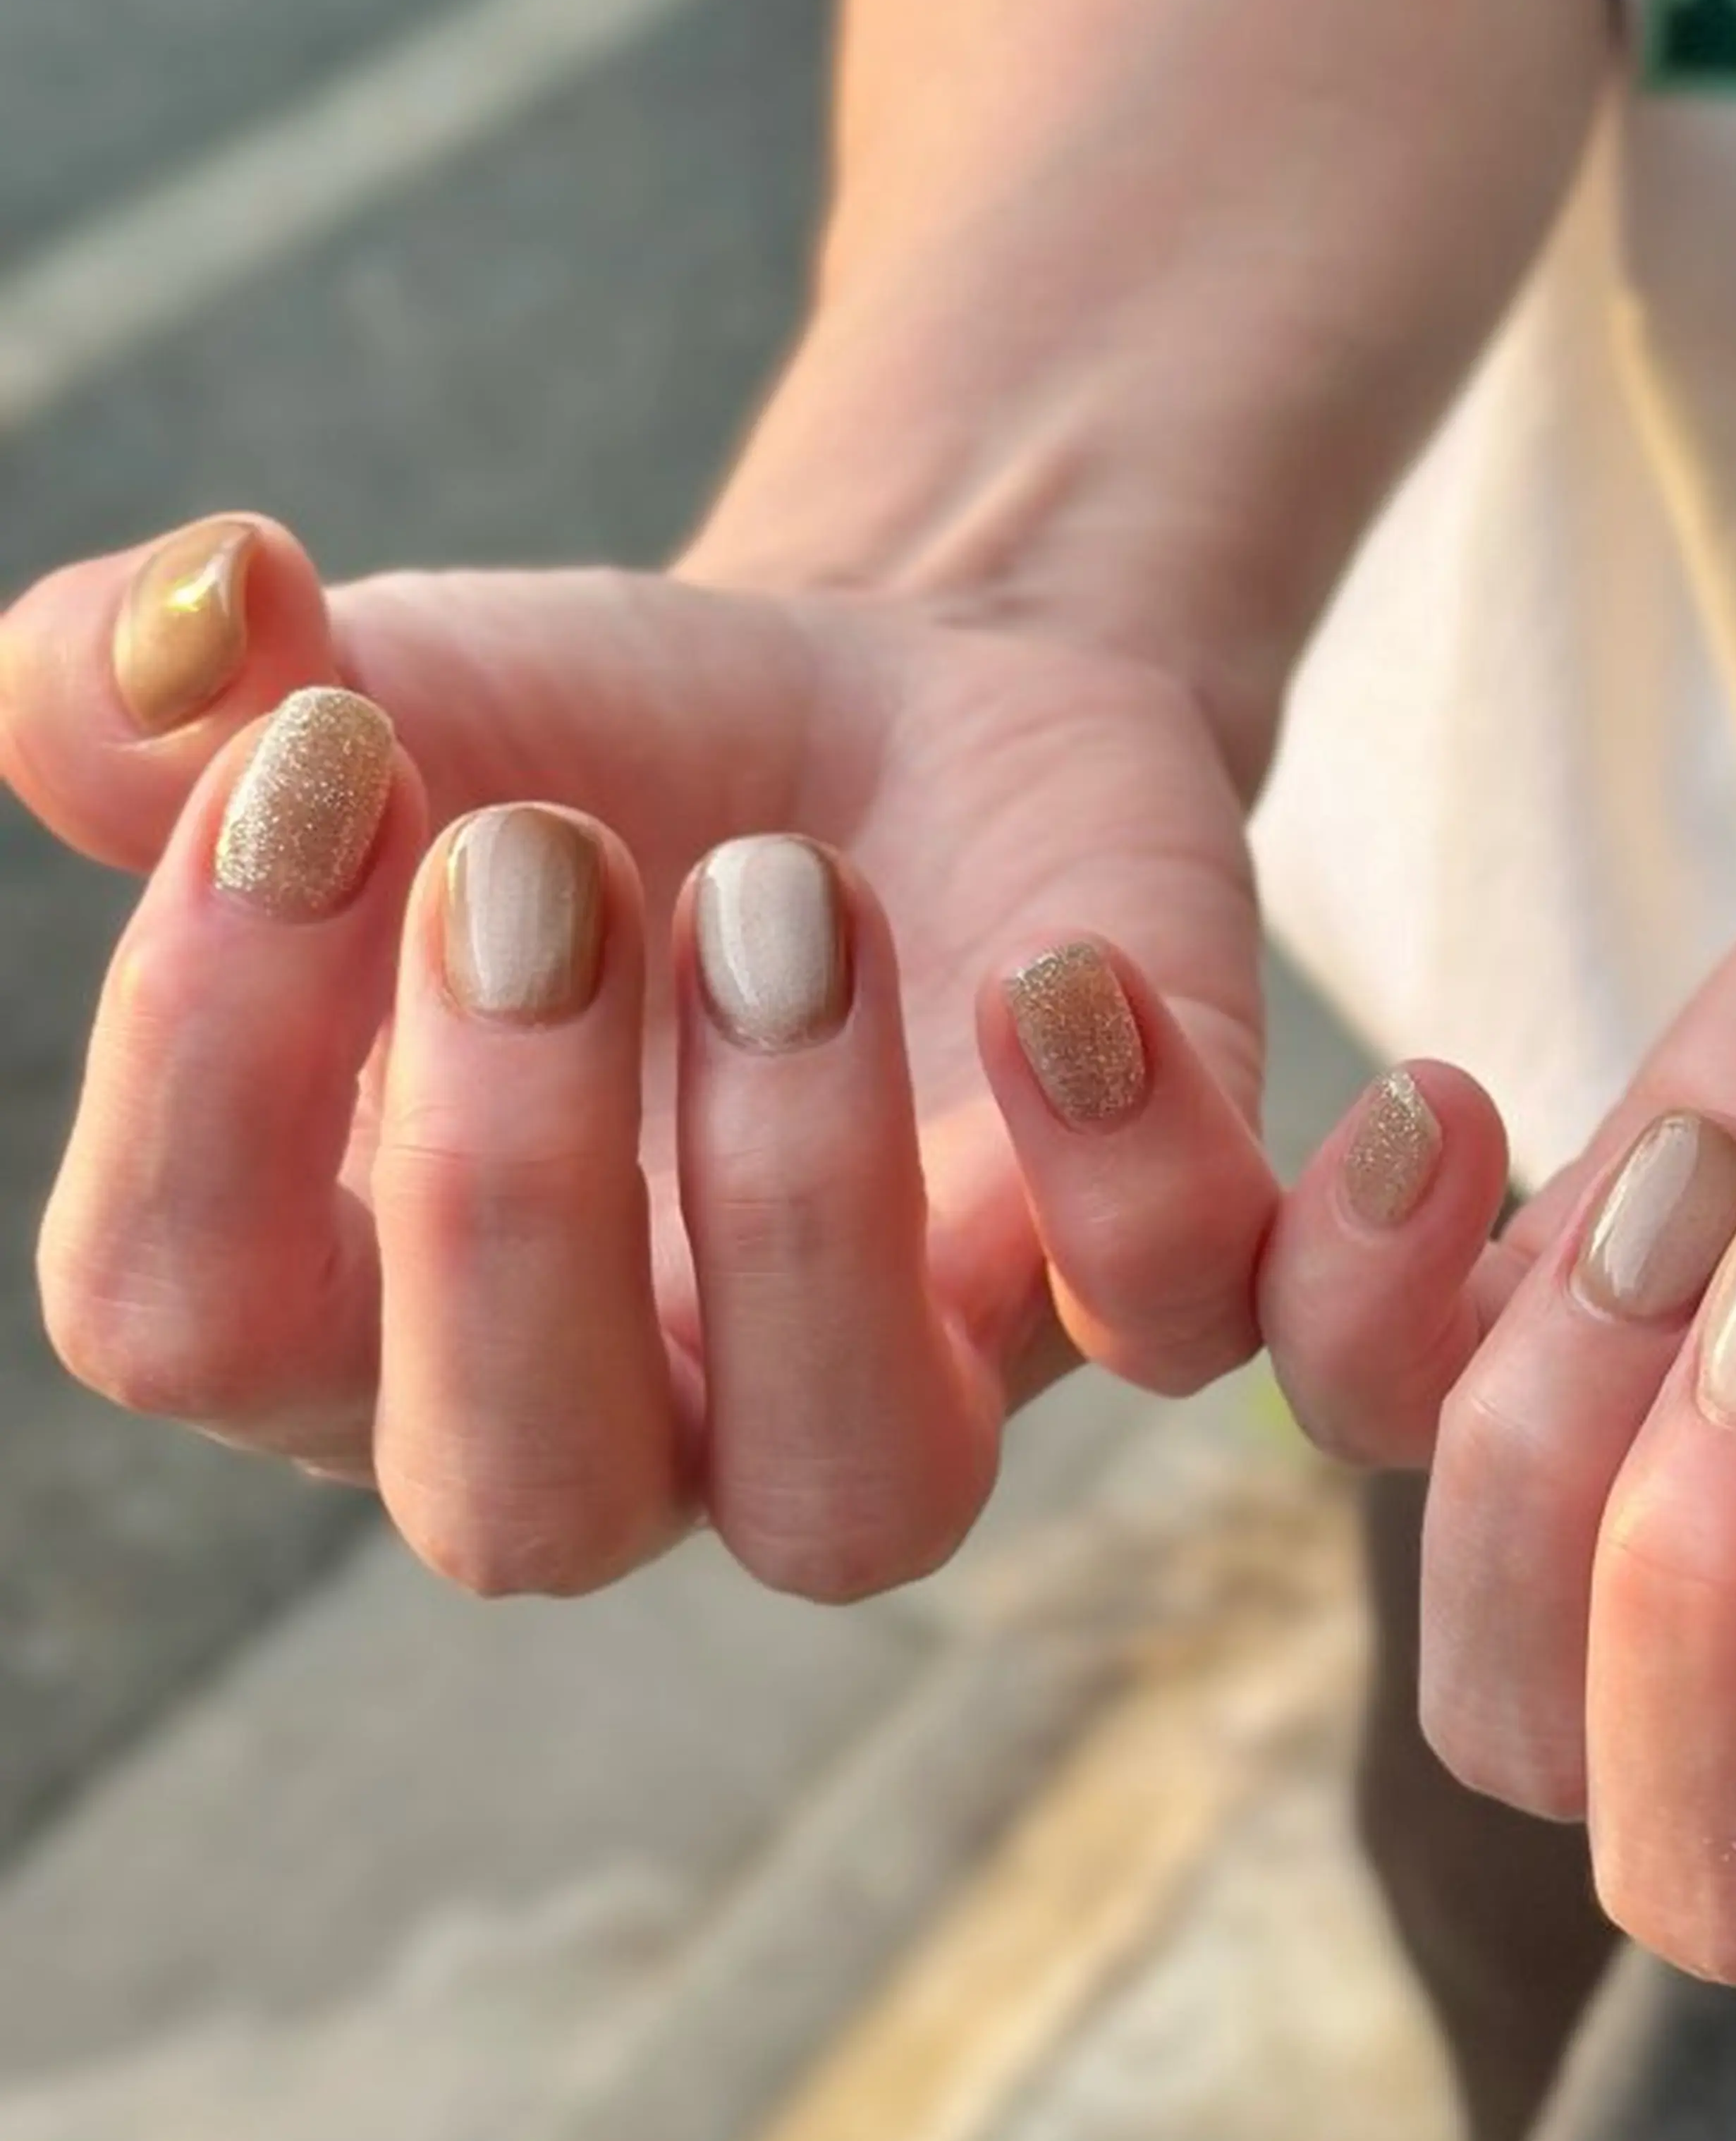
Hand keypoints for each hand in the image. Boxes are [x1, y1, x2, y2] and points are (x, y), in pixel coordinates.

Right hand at [7, 511, 1275, 1593]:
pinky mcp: (1123, 1272)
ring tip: (788, 896)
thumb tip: (197, 635)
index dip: (206, 1056)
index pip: (189, 1326)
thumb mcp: (349, 692)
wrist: (876, 692)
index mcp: (350, 1309)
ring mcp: (893, 1374)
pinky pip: (1180, 1335)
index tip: (319, 762)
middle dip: (506, 1190)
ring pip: (856, 1501)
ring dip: (808, 1210)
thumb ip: (150, 690)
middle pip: (523, 1505)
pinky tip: (1070, 970)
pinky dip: (1147, 1186)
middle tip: (548, 866)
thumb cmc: (570, 753)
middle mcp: (623, 1415)